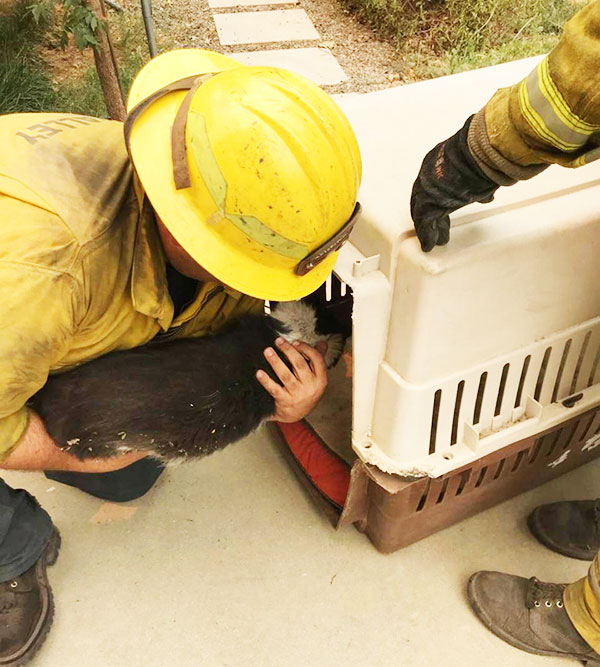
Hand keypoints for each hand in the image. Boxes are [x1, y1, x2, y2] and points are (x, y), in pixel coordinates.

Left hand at [256, 337, 327, 422]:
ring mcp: (297, 395)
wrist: (296, 414)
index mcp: (320, 379)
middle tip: (278, 341)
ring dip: (276, 362)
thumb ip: (318, 359)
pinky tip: (259, 373)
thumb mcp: (316, 378)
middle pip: (300, 365)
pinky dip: (266, 381)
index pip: (317, 359)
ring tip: (268, 351)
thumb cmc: (306, 391)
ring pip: (286, 375)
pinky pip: (274, 389)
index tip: (295, 342)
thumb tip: (322, 343)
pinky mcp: (284, 401)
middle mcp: (310, 387)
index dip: (306, 348)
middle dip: (289, 351)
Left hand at [410, 115, 498, 251]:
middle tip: (438, 228)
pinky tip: (430, 244)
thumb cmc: (483, 154)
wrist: (479, 153)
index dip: (440, 199)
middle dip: (434, 216)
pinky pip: (424, 224)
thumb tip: (486, 195)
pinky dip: (427, 235)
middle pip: (427, 200)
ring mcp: (425, 190)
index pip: (435, 185)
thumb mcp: (480, 168)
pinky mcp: (426, 205)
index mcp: (438, 160)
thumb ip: (478, 183)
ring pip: (423, 213)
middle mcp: (428, 174)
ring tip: (435, 240)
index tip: (445, 209)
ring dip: (430, 228)